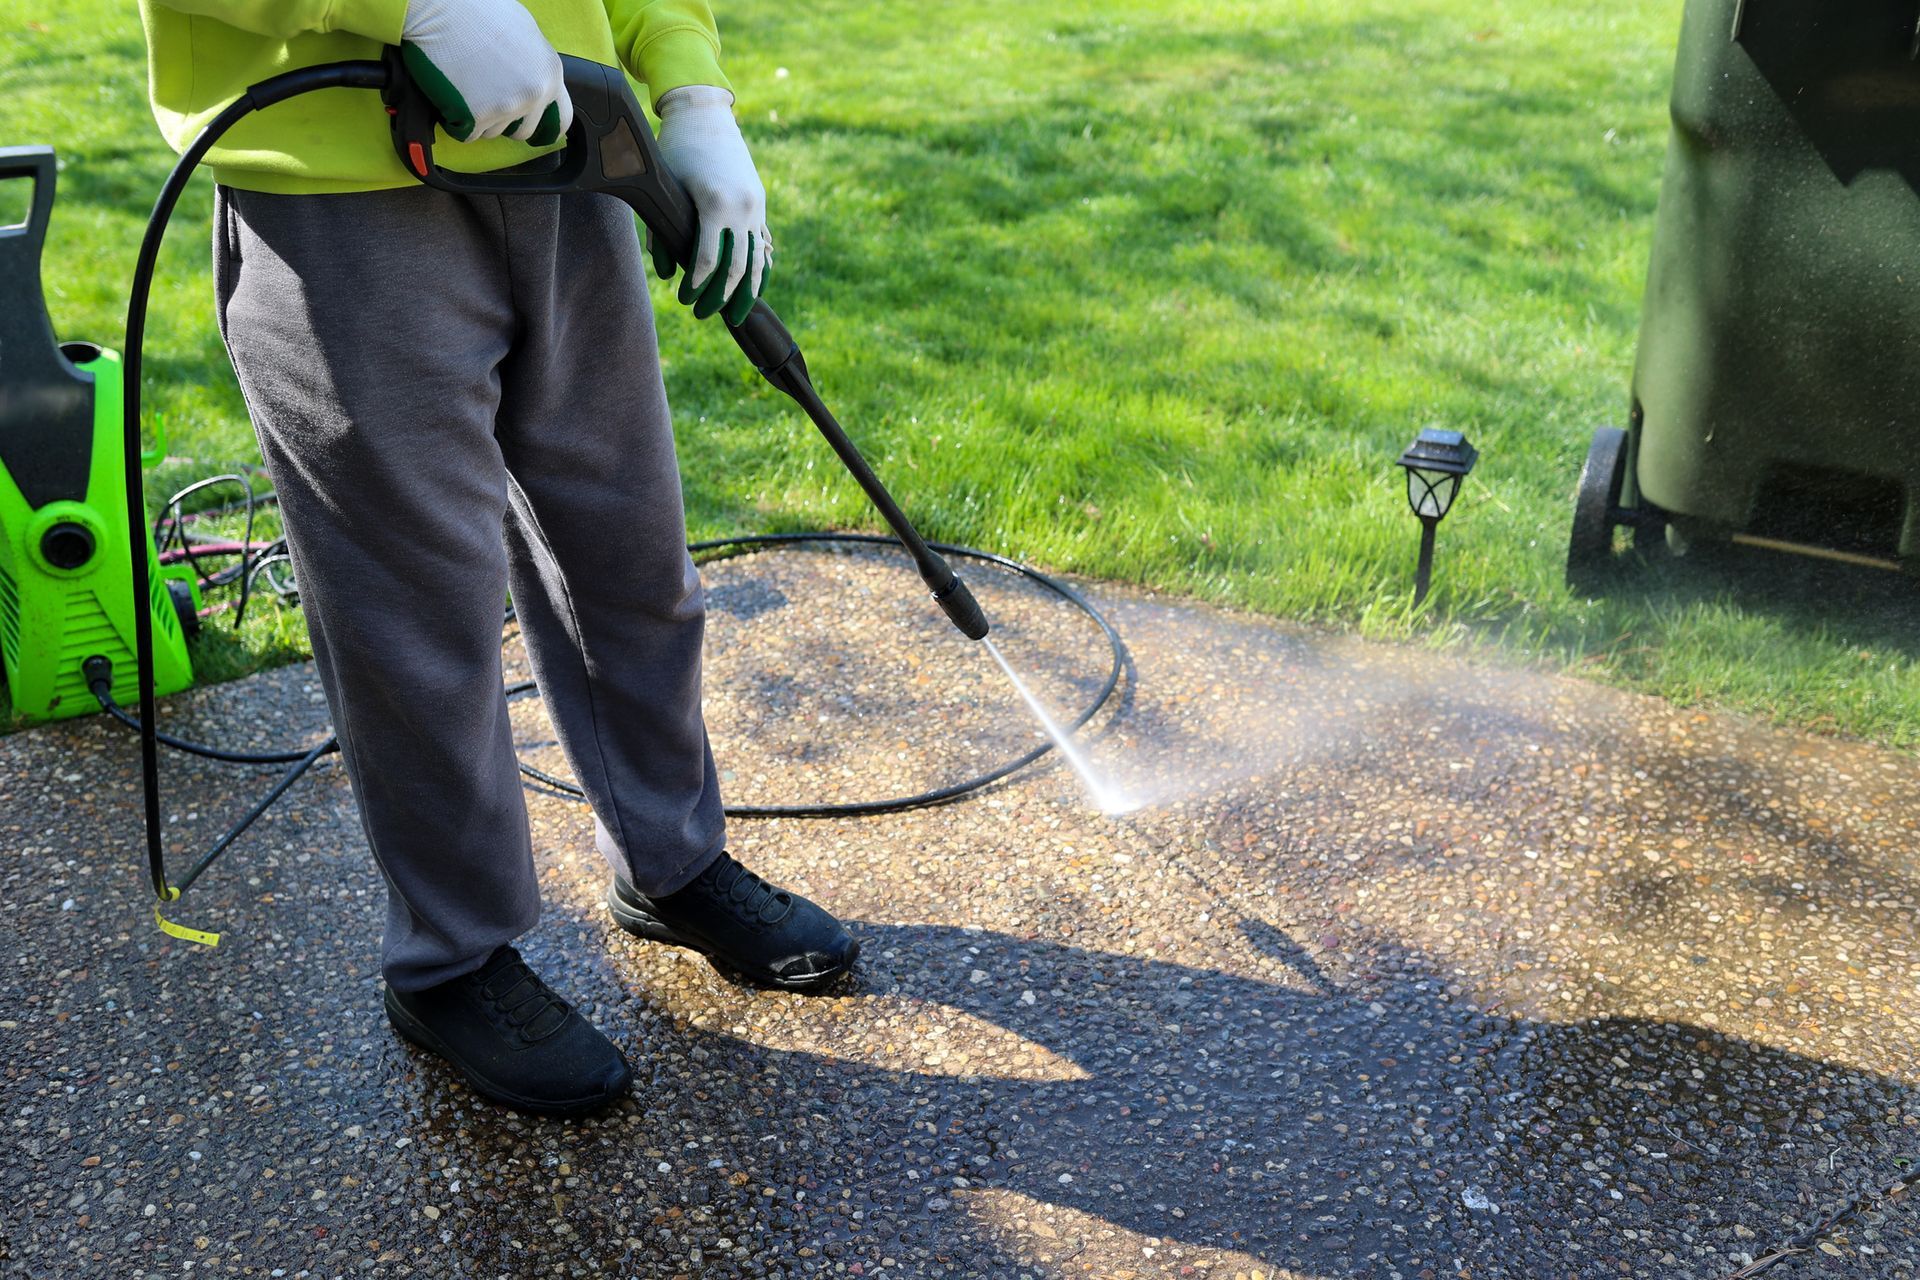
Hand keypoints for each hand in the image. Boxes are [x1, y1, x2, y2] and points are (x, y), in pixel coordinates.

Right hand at [400, 0, 572, 144]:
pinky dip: (457, 122)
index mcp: (550, 73)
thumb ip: (535, 65)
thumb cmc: (478, 11)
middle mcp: (534, 93)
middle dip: (505, 121)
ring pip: (493, 132)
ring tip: (466, 87)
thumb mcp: (524, 32)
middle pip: (523, 131)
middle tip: (485, 98)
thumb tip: (536, 81)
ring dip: (479, 119)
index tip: (530, 126)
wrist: (441, 8)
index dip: (542, 125)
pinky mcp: (479, 116)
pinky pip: (468, 133)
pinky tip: (452, 95)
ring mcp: (508, 107)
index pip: (560, 120)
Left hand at [649, 86, 770, 325]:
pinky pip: (762, 244)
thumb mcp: (663, 187)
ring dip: (748, 291)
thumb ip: (662, 231)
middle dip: (722, 296)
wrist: (704, 115)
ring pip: (758, 260)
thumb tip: (665, 273)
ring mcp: (754, 206)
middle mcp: (741, 208)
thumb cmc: (675, 150)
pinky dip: (760, 268)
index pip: (708, 260)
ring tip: (738, 314)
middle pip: (737, 268)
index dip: (697, 286)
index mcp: (716, 204)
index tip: (685, 300)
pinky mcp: (758, 203)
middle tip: (706, 315)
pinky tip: (754, 288)